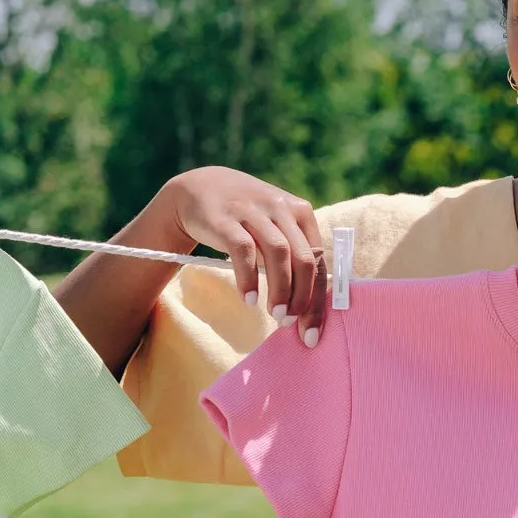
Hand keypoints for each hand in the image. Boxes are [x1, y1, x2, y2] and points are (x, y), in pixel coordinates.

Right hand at [162, 167, 328, 345]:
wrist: (198, 187)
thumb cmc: (245, 217)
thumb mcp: (275, 226)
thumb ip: (294, 253)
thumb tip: (311, 302)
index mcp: (300, 213)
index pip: (319, 260)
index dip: (318, 298)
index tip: (312, 331)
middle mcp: (281, 209)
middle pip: (304, 258)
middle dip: (303, 297)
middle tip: (292, 324)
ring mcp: (254, 212)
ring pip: (279, 253)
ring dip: (281, 289)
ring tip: (277, 315)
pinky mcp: (226, 219)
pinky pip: (244, 251)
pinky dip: (249, 278)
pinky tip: (250, 300)